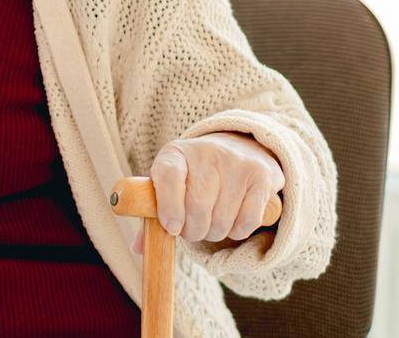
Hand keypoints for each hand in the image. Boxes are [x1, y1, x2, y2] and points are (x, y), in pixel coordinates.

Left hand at [133, 131, 284, 253]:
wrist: (238, 149)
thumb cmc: (194, 176)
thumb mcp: (169, 184)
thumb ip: (153, 214)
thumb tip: (138, 249)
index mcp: (175, 153)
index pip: (168, 176)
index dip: (168, 206)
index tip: (170, 228)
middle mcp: (206, 152)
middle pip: (197, 207)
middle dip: (192, 231)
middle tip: (190, 231)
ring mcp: (236, 162)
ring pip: (222, 220)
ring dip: (214, 233)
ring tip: (209, 223)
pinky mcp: (261, 176)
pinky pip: (246, 222)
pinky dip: (237, 232)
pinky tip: (231, 221)